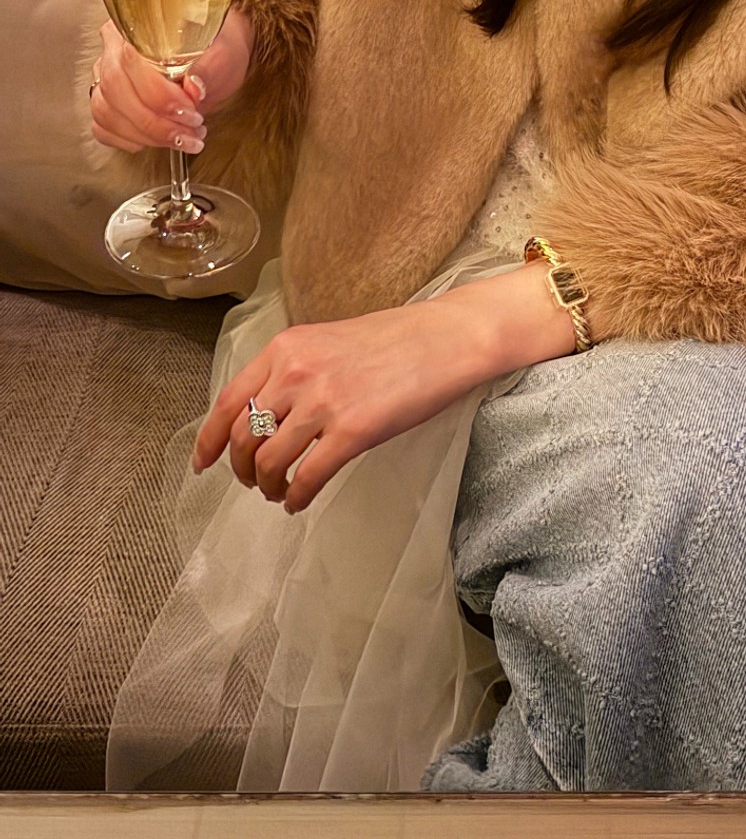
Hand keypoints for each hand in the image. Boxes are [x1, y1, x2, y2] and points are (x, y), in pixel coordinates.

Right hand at [90, 7, 252, 153]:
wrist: (216, 56)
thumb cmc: (215, 50)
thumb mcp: (223, 54)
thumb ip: (207, 69)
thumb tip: (194, 87)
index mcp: (137, 29)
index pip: (130, 60)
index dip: (158, 95)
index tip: (189, 112)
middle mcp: (113, 50)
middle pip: (115, 90)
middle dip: (154, 121)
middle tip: (190, 131)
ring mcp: (104, 77)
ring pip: (106, 111)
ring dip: (146, 135)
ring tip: (183, 139)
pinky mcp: (107, 102)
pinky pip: (102, 127)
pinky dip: (129, 140)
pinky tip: (157, 141)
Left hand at [193, 260, 577, 510]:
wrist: (446, 339)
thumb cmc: (395, 341)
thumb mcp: (329, 342)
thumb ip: (293, 370)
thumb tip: (265, 414)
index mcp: (286, 348)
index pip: (228, 402)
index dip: (210, 440)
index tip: (203, 464)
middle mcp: (296, 373)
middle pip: (245, 437)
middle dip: (243, 470)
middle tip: (255, 483)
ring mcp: (323, 402)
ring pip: (270, 462)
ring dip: (269, 487)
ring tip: (280, 493)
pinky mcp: (352, 431)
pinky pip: (307, 478)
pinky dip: (296, 497)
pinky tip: (300, 502)